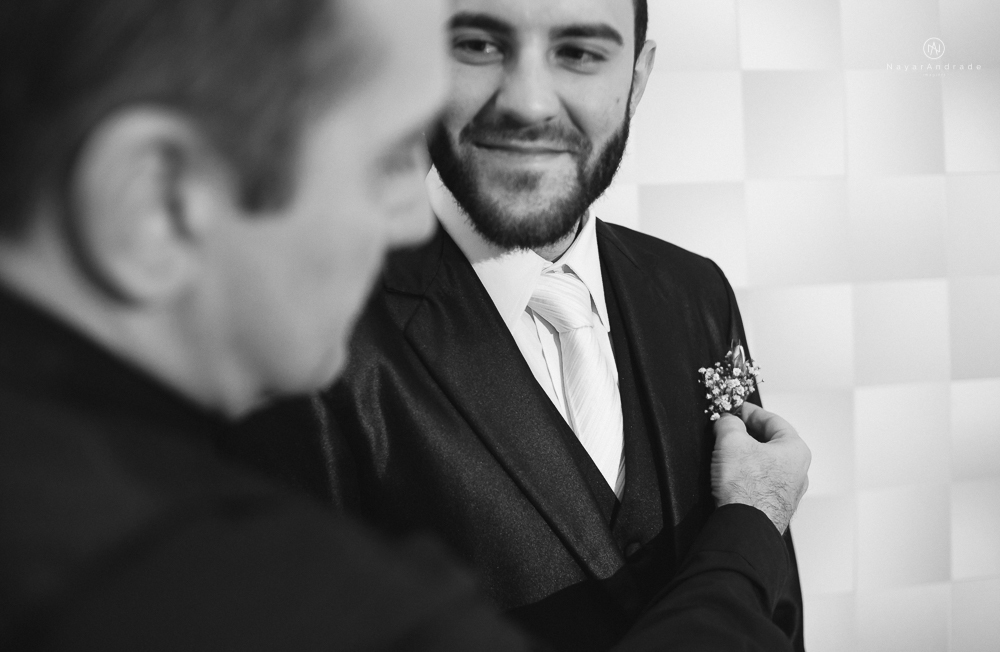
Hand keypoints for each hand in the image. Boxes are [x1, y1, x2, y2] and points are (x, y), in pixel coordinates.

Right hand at [711, 403, 810, 533]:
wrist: (746, 526)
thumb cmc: (747, 488)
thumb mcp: (731, 441)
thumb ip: (729, 423)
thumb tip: (727, 421)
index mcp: (796, 449)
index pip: (772, 420)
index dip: (750, 411)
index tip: (737, 409)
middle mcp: (798, 471)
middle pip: (771, 442)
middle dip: (748, 433)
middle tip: (729, 428)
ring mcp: (788, 491)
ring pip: (766, 463)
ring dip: (747, 455)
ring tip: (728, 452)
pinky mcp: (775, 506)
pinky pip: (762, 482)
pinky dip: (748, 475)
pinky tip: (733, 476)